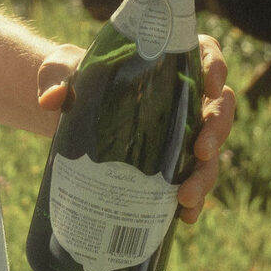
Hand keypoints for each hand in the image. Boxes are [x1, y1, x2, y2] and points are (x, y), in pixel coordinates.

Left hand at [37, 36, 235, 222]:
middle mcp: (184, 97)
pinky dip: (194, 199)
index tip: (211, 84)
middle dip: (217, 130)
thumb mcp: (60, 71)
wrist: (68, 111)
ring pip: (211, 150)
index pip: (206, 53)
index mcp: (168, 63)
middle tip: (202, 150)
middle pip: (219, 108)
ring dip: (207, 174)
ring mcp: (181, 132)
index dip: (217, 66)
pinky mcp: (169, 163)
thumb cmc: (73, 79)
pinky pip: (192, 180)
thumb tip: (51, 100)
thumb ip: (56, 77)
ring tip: (186, 196)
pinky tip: (185, 216)